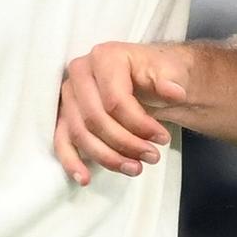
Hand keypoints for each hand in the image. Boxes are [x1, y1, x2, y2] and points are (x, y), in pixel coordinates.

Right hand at [55, 41, 190, 184]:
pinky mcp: (66, 115)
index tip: (162, 139)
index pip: (115, 101)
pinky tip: (85, 179)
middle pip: (96, 120)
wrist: (149, 78)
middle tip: (152, 157)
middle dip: (126, 144)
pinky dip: (71, 162)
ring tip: (135, 169)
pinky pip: (62, 141)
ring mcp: (69, 95)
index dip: (139, 125)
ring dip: (108, 157)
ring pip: (81, 134)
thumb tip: (175, 92)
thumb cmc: (158, 74)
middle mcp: (80, 73)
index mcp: (104, 57)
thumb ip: (170, 81)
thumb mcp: (171, 72)